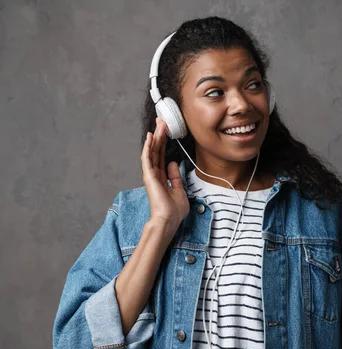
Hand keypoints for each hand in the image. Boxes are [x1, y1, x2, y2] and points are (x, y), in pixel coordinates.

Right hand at [141, 117, 189, 232]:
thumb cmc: (174, 211)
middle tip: (161, 120)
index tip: (166, 130)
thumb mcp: (179, 190)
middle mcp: (155, 174)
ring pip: (153, 151)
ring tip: (158, 123)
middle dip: (159, 134)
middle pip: (157, 150)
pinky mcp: (149, 176)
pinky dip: (148, 147)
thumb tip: (172, 163)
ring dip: (155, 136)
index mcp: (163, 177)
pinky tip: (151, 137)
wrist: (169, 220)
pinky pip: (148, 158)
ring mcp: (151, 175)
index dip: (164, 142)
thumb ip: (175, 177)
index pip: (162, 155)